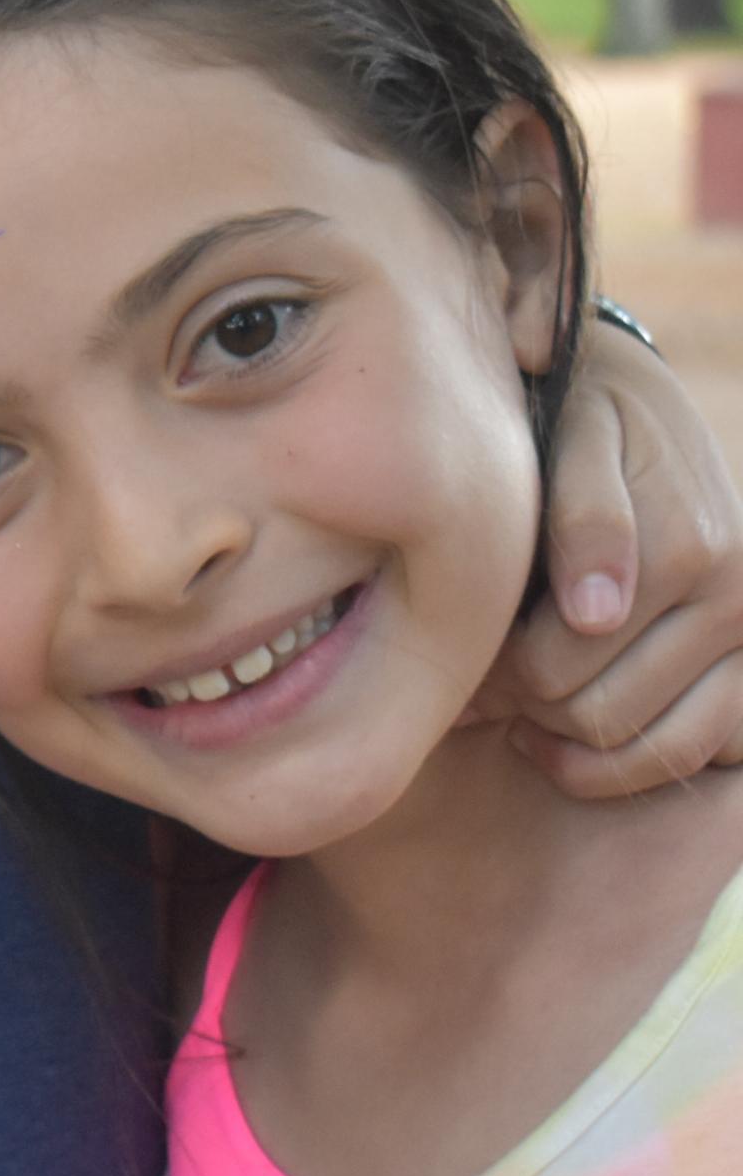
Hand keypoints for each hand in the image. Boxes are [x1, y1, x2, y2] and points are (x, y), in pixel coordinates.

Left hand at [501, 316, 742, 796]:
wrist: (644, 409)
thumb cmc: (584, 425)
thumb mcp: (575, 440)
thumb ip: (583, 518)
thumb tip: (595, 614)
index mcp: (688, 548)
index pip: (552, 668)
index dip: (488, 673)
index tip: (461, 651)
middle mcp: (739, 599)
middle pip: (594, 713)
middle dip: (522, 705)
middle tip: (481, 680)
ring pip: (647, 749)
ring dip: (570, 744)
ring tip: (520, 707)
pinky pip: (698, 757)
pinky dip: (625, 766)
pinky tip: (565, 736)